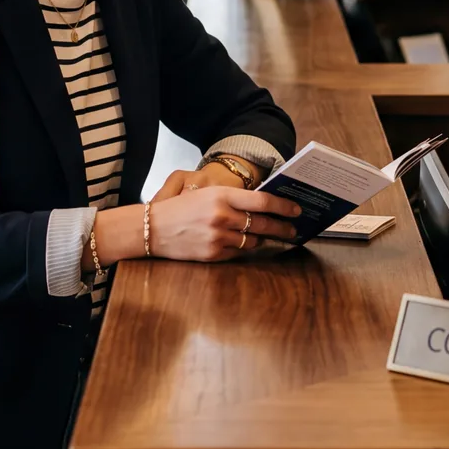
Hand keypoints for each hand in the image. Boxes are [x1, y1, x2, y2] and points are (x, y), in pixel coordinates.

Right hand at [148, 185, 301, 261]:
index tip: (296, 210)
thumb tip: (262, 205)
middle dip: (281, 227)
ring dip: (260, 239)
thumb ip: (232, 198)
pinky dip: (242, 249)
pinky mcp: (212, 255)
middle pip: (262, 224)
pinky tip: (243, 244)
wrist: (152, 229)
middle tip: (293, 229)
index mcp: (221, 195)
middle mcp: (222, 216)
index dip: (283, 206)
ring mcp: (217, 237)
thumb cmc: (180, 208)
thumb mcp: (206, 193)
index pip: (261, 202)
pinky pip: (237, 253)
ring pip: (252, 241)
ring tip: (267, 236)